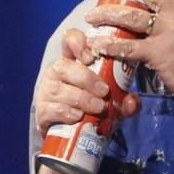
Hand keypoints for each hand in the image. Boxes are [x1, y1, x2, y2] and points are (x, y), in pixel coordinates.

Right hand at [30, 26, 140, 173]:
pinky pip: (53, 109)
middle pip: (65, 66)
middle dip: (87, 79)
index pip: (69, 39)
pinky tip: (79, 117)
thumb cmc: (91, 108)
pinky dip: (68, 113)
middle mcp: (56, 72)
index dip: (78, 43)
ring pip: (60, 90)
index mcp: (72, 61)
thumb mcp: (111, 100)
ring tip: (98, 108)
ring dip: (82, 98)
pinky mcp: (42, 111)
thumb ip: (124, 100)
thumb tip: (132, 102)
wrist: (71, 133)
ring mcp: (46, 91)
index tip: (91, 57)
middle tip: (105, 91)